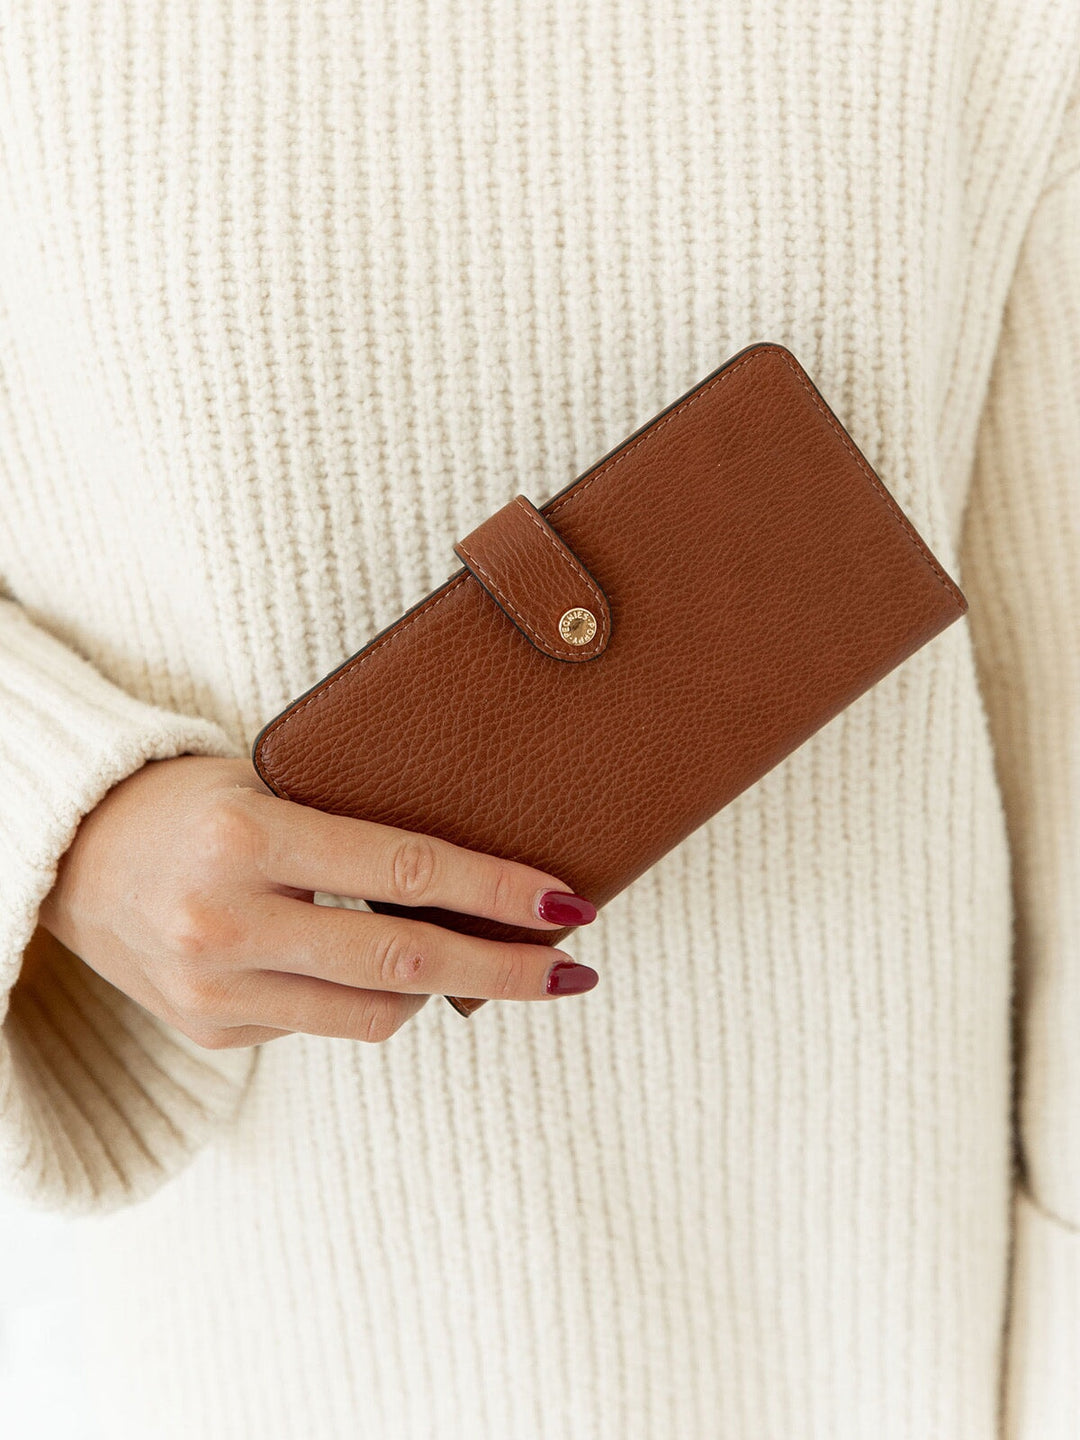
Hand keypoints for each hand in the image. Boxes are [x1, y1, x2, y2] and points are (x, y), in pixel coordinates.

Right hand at [37, 756, 598, 1049]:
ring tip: (480, 962)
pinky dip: (364, 997)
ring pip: (373, 1015)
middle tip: (573, 968)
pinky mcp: (211, 1030)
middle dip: (505, 969)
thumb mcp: (265, 786)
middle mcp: (226, 923)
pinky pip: (322, 1024)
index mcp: (247, 840)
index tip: (566, 903)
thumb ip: (350, 836)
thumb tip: (468, 885)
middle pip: (404, 963)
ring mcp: (215, 990)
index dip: (496, 892)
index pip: (404, 872)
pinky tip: (371, 967)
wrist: (71, 854)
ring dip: (442, 993)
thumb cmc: (187, 801)